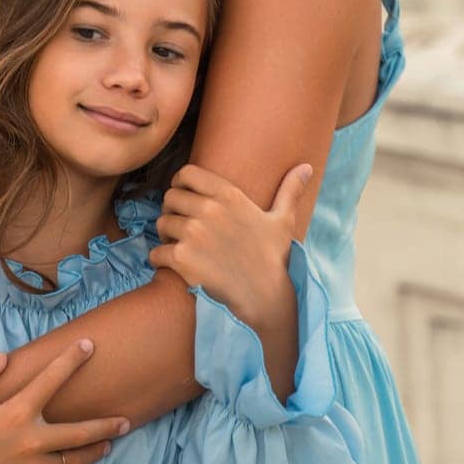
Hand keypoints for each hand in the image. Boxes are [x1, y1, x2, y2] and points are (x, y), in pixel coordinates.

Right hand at [0, 339, 130, 463]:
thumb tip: (4, 357)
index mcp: (16, 414)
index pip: (51, 380)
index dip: (71, 360)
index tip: (90, 346)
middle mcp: (31, 443)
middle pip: (80, 434)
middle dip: (106, 426)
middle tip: (126, 421)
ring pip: (71, 462)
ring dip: (91, 453)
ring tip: (106, 447)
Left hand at [148, 161, 312, 328]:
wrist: (263, 296)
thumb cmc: (272, 257)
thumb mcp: (283, 220)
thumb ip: (290, 190)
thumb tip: (307, 167)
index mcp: (228, 195)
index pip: (186, 174)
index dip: (180, 184)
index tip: (185, 197)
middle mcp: (208, 209)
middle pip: (170, 198)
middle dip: (172, 210)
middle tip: (182, 225)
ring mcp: (193, 233)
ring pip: (161, 223)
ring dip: (167, 234)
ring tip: (180, 245)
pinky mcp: (181, 257)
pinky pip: (156, 251)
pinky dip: (160, 258)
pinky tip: (173, 264)